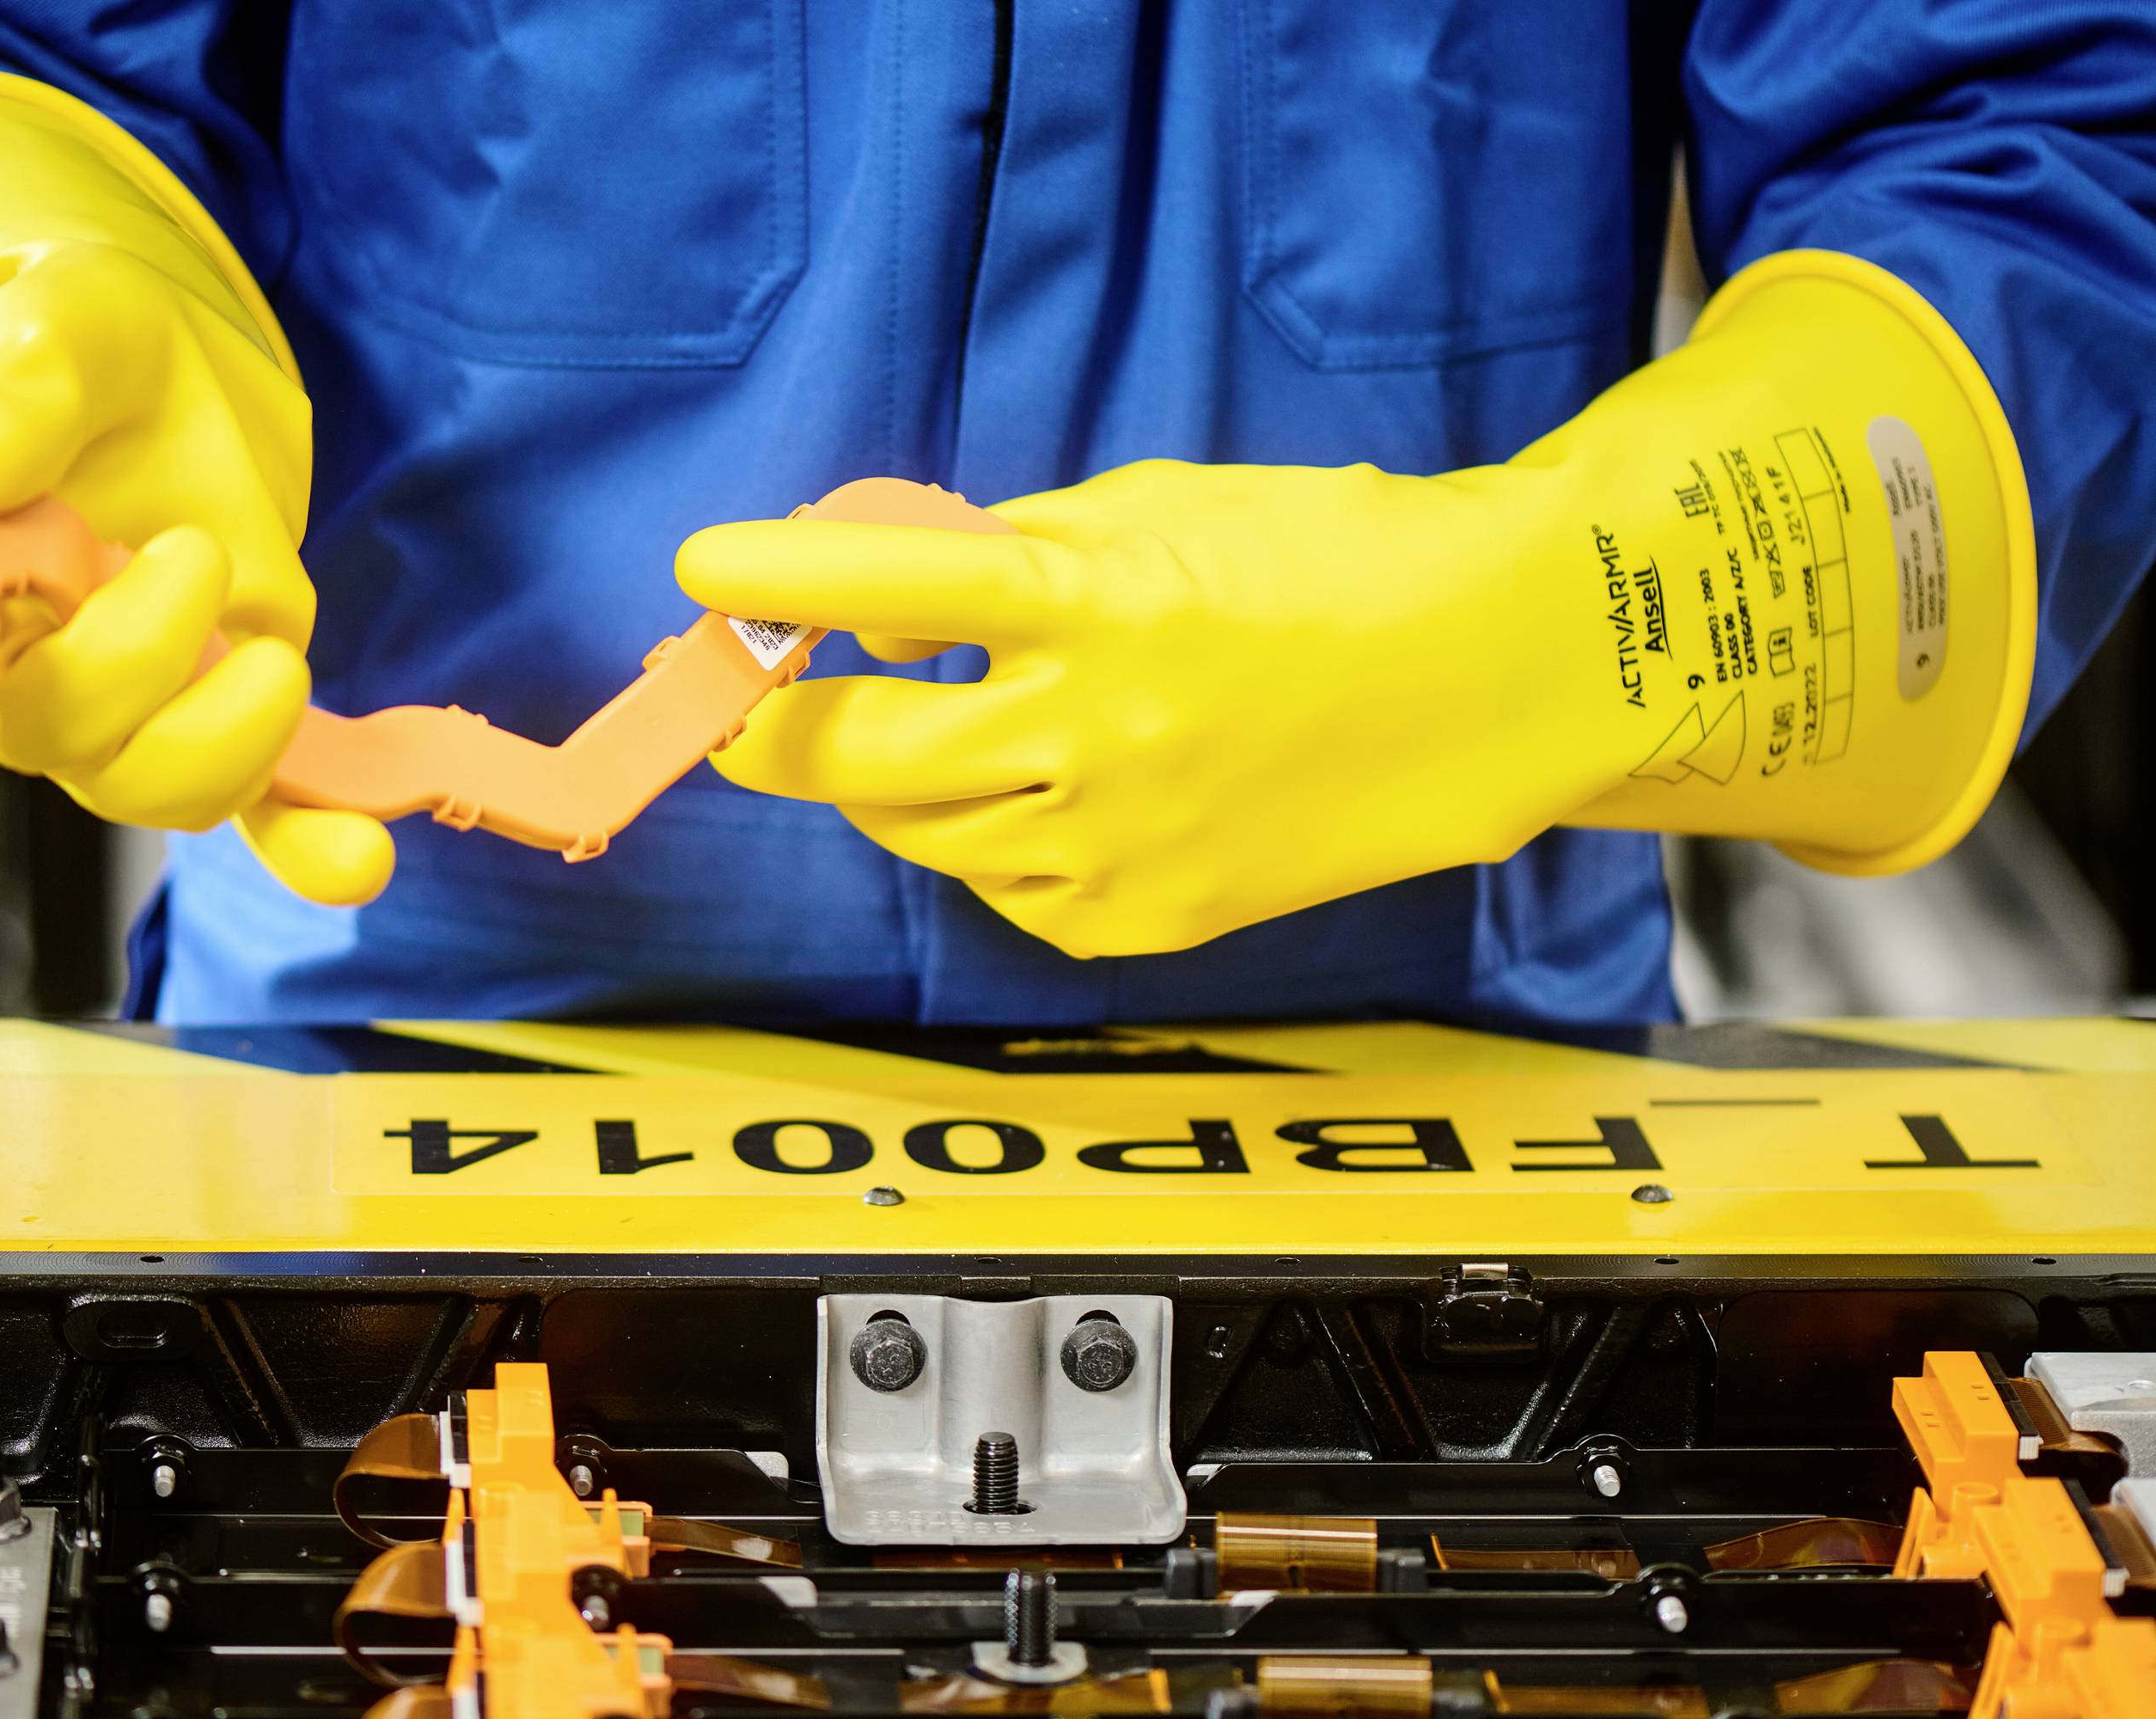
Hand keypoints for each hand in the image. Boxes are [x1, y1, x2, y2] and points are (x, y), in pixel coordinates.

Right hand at [0, 242, 392, 904]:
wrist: (174, 372)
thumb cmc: (81, 354)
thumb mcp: (53, 323)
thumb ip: (21, 382)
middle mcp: (35, 676)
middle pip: (60, 742)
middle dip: (129, 665)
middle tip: (190, 548)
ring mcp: (141, 708)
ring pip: (164, 789)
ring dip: (230, 741)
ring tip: (272, 651)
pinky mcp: (233, 708)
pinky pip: (268, 809)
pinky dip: (312, 842)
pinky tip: (359, 859)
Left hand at [676, 457, 1636, 957]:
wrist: (1483, 683)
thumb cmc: (1323, 561)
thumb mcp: (1158, 510)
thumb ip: (1011, 556)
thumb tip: (882, 609)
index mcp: (1099, 604)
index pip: (890, 588)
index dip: (777, 580)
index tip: (700, 569)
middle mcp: (1094, 736)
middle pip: (858, 756)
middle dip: (772, 727)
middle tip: (738, 698)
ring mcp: (1115, 845)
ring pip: (915, 833)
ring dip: (882, 783)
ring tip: (912, 732)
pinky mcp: (1137, 922)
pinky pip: (999, 887)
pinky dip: (982, 840)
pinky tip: (1032, 793)